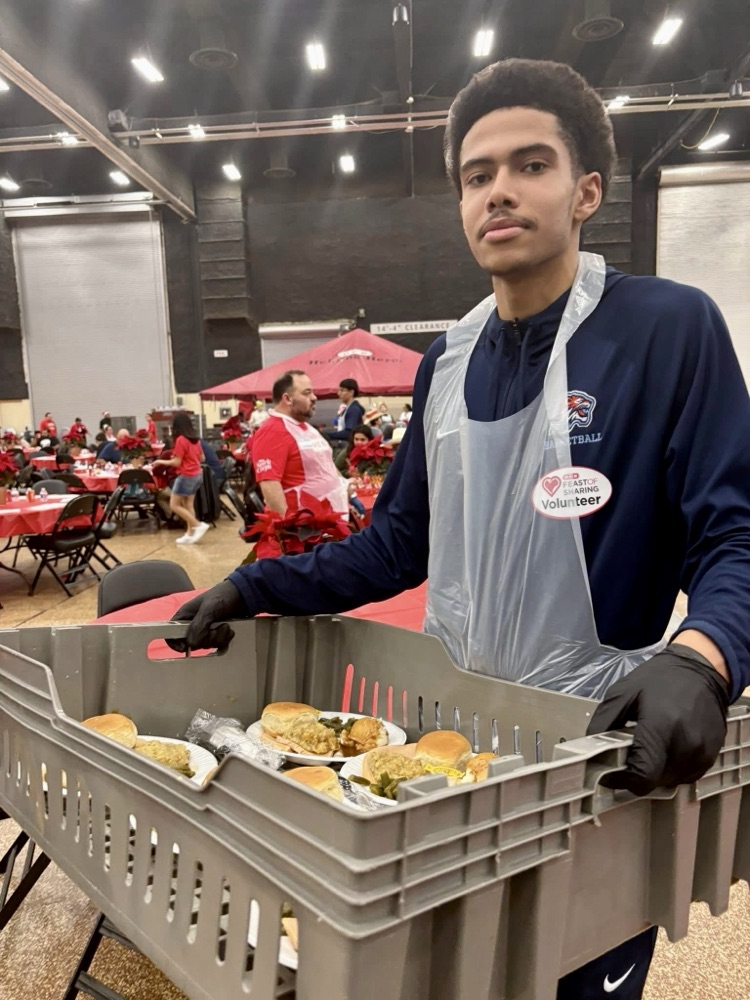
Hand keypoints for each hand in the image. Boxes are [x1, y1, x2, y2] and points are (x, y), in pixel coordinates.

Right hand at [166, 580, 246, 653]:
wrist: (245, 594)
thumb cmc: (225, 594)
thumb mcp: (210, 607)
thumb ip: (199, 624)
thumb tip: (191, 643)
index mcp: (185, 615)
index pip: (170, 634)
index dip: (176, 643)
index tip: (186, 646)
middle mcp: (193, 624)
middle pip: (191, 643)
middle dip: (206, 639)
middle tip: (215, 628)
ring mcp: (205, 630)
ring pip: (206, 645)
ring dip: (218, 638)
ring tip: (226, 625)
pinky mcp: (217, 634)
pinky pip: (217, 646)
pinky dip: (225, 640)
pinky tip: (230, 630)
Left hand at [586, 645, 729, 794]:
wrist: (700, 669)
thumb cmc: (658, 679)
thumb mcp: (622, 692)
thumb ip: (603, 723)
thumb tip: (590, 751)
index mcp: (661, 727)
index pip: (643, 775)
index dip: (623, 780)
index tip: (612, 773)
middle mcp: (686, 745)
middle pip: (655, 781)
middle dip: (638, 773)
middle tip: (628, 755)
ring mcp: (703, 753)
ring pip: (671, 781)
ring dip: (656, 772)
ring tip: (649, 748)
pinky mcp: (712, 756)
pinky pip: (687, 775)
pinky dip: (673, 769)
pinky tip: (666, 748)